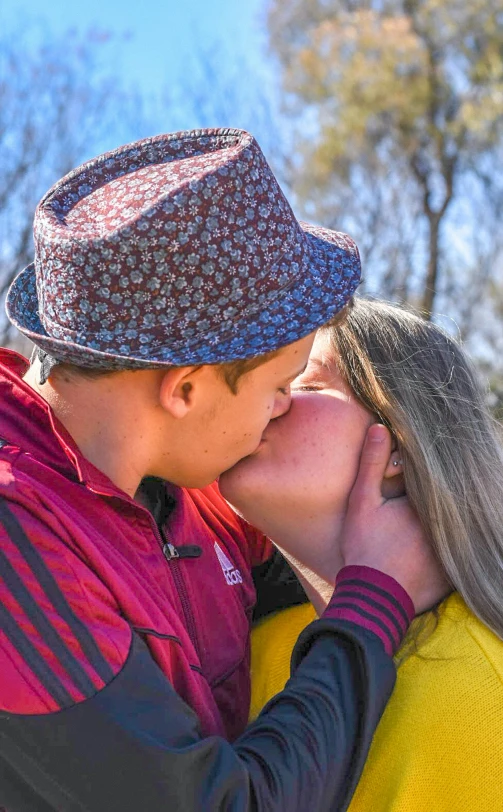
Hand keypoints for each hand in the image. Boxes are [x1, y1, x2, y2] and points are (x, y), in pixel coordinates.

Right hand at [340, 424, 449, 613]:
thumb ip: (372, 463)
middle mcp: (446, 527)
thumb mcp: (363, 501)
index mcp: (426, 504)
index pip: (435, 482)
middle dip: (438, 503)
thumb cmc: (364, 548)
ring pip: (454, 531)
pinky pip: (457, 558)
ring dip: (447, 526)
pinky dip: (450, 553)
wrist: (372, 598)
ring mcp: (452, 553)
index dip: (425, 479)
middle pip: (447, 506)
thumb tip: (380, 427)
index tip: (410, 482)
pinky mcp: (454, 575)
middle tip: (412, 512)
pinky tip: (428, 553)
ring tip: (419, 530)